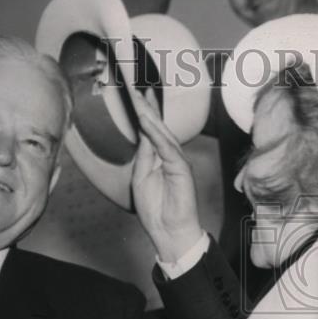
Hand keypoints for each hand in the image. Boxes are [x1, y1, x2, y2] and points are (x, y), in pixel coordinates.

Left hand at [131, 91, 201, 261]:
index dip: (144, 111)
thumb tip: (142, 135)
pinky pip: (168, 149)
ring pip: (162, 133)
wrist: (170, 232)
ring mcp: (177, 161)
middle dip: (147, 106)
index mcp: (159, 158)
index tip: (136, 93)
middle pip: (157, 126)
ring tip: (140, 98)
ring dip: (151, 115)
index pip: (150, 130)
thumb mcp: (142, 179)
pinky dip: (157, 135)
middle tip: (136, 86)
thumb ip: (144, 156)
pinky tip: (148, 123)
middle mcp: (169, 156)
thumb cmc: (157, 210)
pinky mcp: (181, 170)